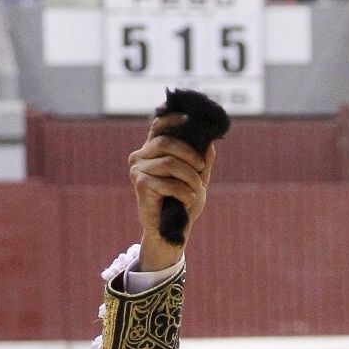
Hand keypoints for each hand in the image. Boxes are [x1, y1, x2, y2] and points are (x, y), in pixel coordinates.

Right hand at [128, 117, 215, 267]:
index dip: (172, 118)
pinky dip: (184, 191)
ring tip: (196, 190)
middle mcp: (141, 156)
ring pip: (169, 162)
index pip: (158, 126)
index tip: (189, 117)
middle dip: (189, 154)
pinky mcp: (139, 184)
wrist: (172, 231)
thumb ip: (203, 161)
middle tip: (202, 167)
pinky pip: (168, 182)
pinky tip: (188, 200)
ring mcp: (138, 169)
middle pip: (166, 142)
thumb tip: (210, 143)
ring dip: (190, 177)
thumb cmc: (183, 203)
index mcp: (152, 150)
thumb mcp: (198, 179)